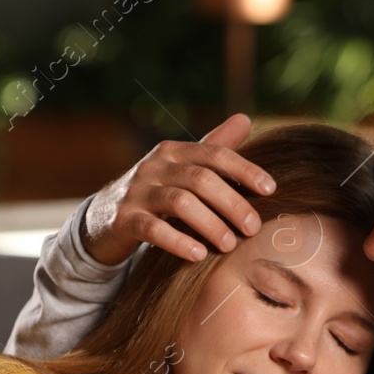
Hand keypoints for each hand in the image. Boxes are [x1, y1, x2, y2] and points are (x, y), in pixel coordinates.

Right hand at [82, 113, 276, 265]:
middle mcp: (154, 166)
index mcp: (173, 151)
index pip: (214, 154)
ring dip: (210, 224)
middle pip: (200, 179)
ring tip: (230, 245)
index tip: (270, 189)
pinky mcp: (123, 220)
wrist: (103, 219)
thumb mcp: (182, 168)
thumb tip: (246, 118)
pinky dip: (178, 241)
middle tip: (254, 227)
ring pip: (179, 202)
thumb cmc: (155, 193)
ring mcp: (136, 192)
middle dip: (232, 203)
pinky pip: (153, 229)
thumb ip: (213, 147)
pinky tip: (198, 255)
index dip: (244, 170)